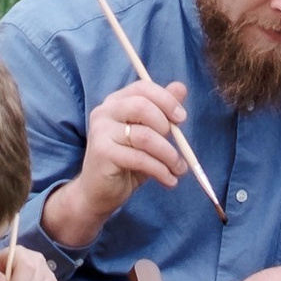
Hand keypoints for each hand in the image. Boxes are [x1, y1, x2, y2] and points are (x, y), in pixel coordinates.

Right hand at [40, 80, 189, 249]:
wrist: (98, 193)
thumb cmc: (126, 162)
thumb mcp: (149, 136)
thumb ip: (162, 112)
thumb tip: (180, 87)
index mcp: (116, 102)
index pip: (143, 88)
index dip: (166, 100)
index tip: (182, 118)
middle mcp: (104, 112)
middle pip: (142, 106)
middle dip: (166, 125)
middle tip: (179, 146)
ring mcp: (101, 132)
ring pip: (145, 136)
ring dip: (169, 155)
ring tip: (179, 169)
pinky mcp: (102, 153)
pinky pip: (140, 158)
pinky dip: (161, 170)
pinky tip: (169, 180)